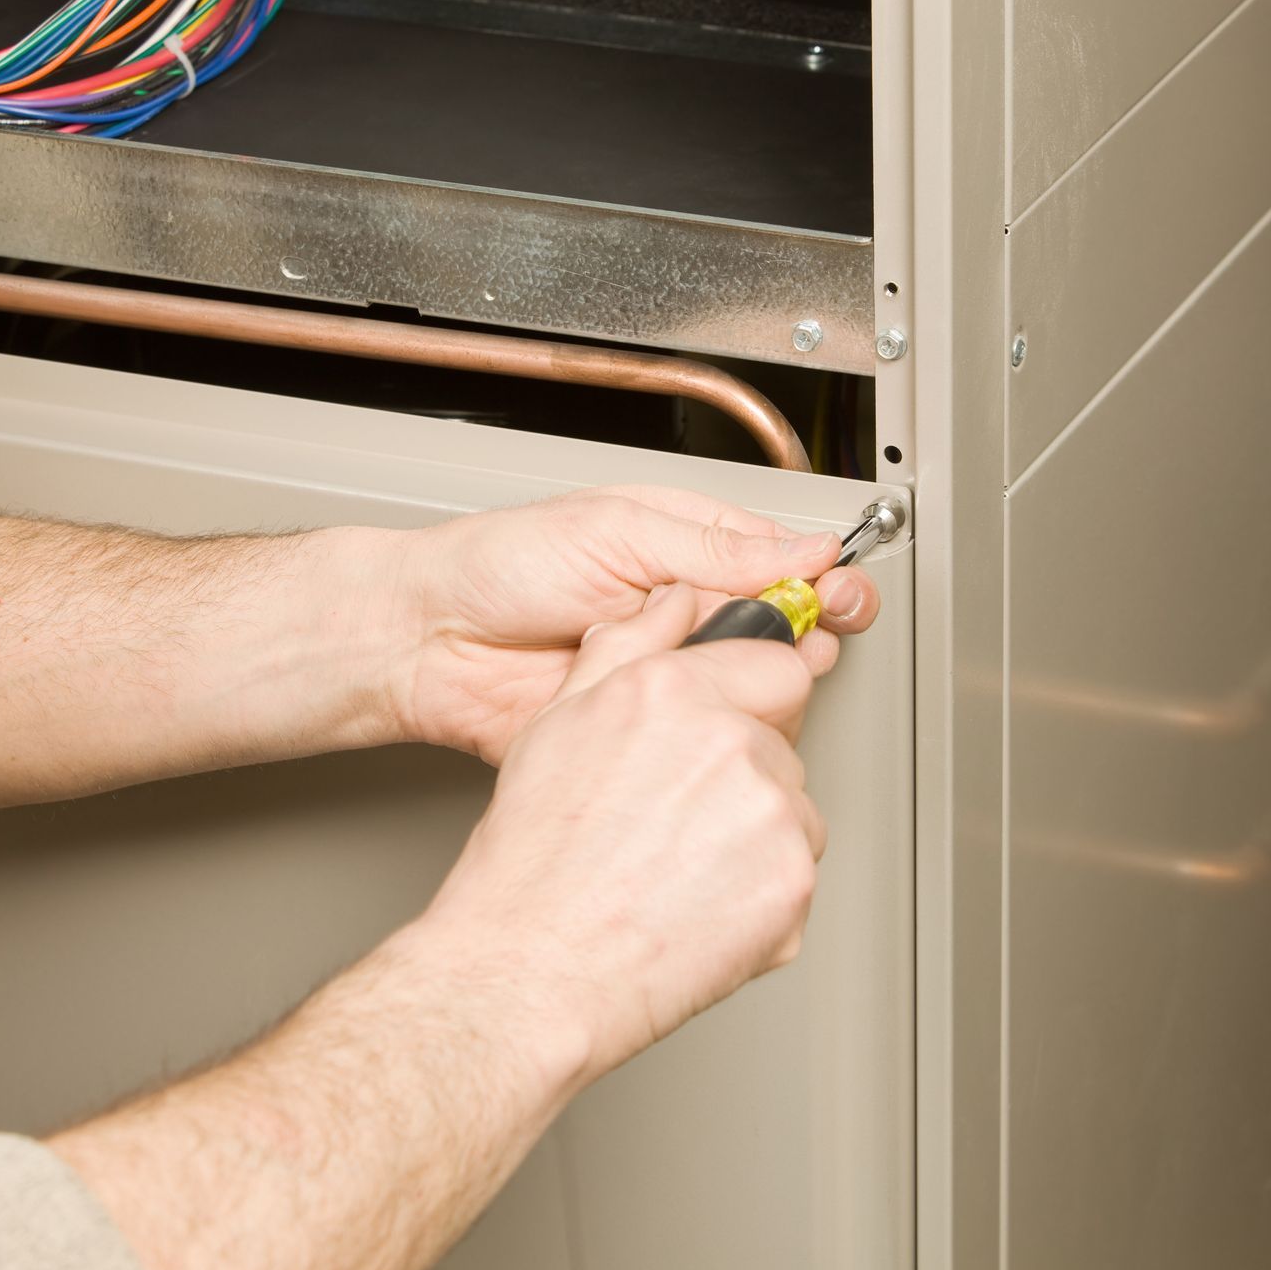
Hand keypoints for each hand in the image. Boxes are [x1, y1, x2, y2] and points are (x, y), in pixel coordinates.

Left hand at [391, 485, 879, 762]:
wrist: (431, 642)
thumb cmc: (502, 567)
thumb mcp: (617, 532)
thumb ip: (714, 548)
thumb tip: (803, 547)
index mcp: (687, 549)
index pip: (784, 562)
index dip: (822, 580)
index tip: (839, 594)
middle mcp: (686, 612)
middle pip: (782, 628)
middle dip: (807, 631)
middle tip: (808, 633)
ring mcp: (670, 673)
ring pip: (752, 688)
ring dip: (762, 681)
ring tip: (742, 665)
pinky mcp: (646, 728)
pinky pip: (701, 737)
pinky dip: (715, 731)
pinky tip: (710, 712)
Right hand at [418, 584, 825, 1081]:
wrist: (531, 971)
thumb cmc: (532, 864)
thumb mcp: (558, 724)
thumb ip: (628, 646)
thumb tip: (672, 603)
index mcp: (675, 692)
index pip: (776, 667)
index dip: (751, 704)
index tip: (729, 735)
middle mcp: (731, 742)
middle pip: (783, 746)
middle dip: (746, 778)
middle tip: (675, 824)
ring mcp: (771, 813)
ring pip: (794, 813)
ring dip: (754, 838)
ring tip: (677, 872)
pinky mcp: (793, 883)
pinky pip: (797, 877)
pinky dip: (761, 898)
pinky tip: (697, 908)